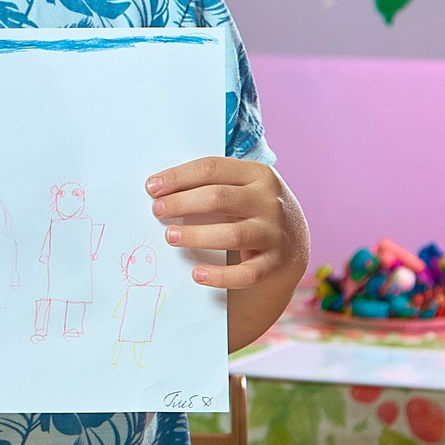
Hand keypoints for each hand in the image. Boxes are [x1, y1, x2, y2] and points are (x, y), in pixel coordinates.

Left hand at [146, 156, 309, 350]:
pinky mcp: (275, 264)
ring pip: (231, 235)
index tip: (152, 187)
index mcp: (258, 174)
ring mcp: (275, 233)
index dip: (178, 177)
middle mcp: (270, 201)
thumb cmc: (252, 210)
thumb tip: (160, 188)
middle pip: (219, 198)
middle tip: (157, 211)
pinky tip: (197, 274)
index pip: (212, 169)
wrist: (293, 244)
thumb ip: (212, 183)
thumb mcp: (242, 187)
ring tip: (171, 237)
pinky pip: (246, 273)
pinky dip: (220, 276)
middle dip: (182, 203)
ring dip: (196, 236)